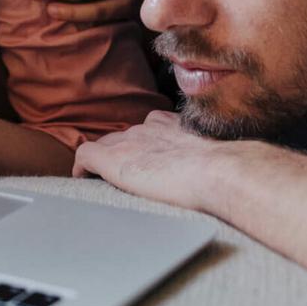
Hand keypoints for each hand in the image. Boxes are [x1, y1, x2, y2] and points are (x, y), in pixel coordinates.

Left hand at [74, 110, 248, 212]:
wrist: (218, 171)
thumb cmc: (225, 170)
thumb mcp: (214, 156)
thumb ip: (205, 158)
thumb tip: (216, 174)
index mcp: (169, 125)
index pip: (145, 130)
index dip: (139, 146)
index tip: (142, 160)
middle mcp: (146, 128)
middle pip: (121, 137)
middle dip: (117, 152)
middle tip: (120, 174)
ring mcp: (128, 142)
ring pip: (103, 145)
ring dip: (101, 162)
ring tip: (98, 180)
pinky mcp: (113, 159)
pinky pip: (85, 155)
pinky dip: (81, 167)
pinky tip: (82, 180)